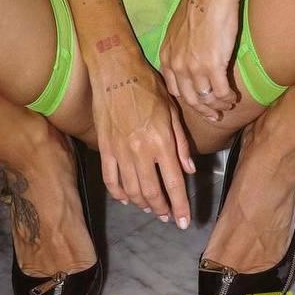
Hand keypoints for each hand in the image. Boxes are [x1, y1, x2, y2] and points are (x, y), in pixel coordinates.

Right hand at [89, 48, 194, 226]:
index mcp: (162, 141)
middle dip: (163, 209)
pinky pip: (111, 180)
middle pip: (152, 192)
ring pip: (132, 191)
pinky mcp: (105, 149)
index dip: (180, 205)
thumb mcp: (172, 110)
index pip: (173, 182)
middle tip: (169, 218)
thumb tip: (190, 170)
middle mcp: (141, 151)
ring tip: (153, 210)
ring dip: (144, 204)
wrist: (115, 72)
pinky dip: (119, 194)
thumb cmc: (148, 86)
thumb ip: (181, 143)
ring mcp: (120, 152)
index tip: (184, 222)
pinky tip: (127, 199)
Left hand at [158, 0, 240, 119]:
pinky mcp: (213, 66)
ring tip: (227, 104)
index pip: (174, 89)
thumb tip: (190, 51)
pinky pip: (221, 92)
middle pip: (189, 98)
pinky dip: (228, 97)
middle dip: (202, 110)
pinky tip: (234, 96)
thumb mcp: (179, 28)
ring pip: (206, 98)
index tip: (198, 103)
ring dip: (217, 105)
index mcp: (167, 56)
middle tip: (214, 115)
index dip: (187, 99)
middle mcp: (177, 65)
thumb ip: (181, 45)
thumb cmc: (198, 3)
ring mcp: (194, 68)